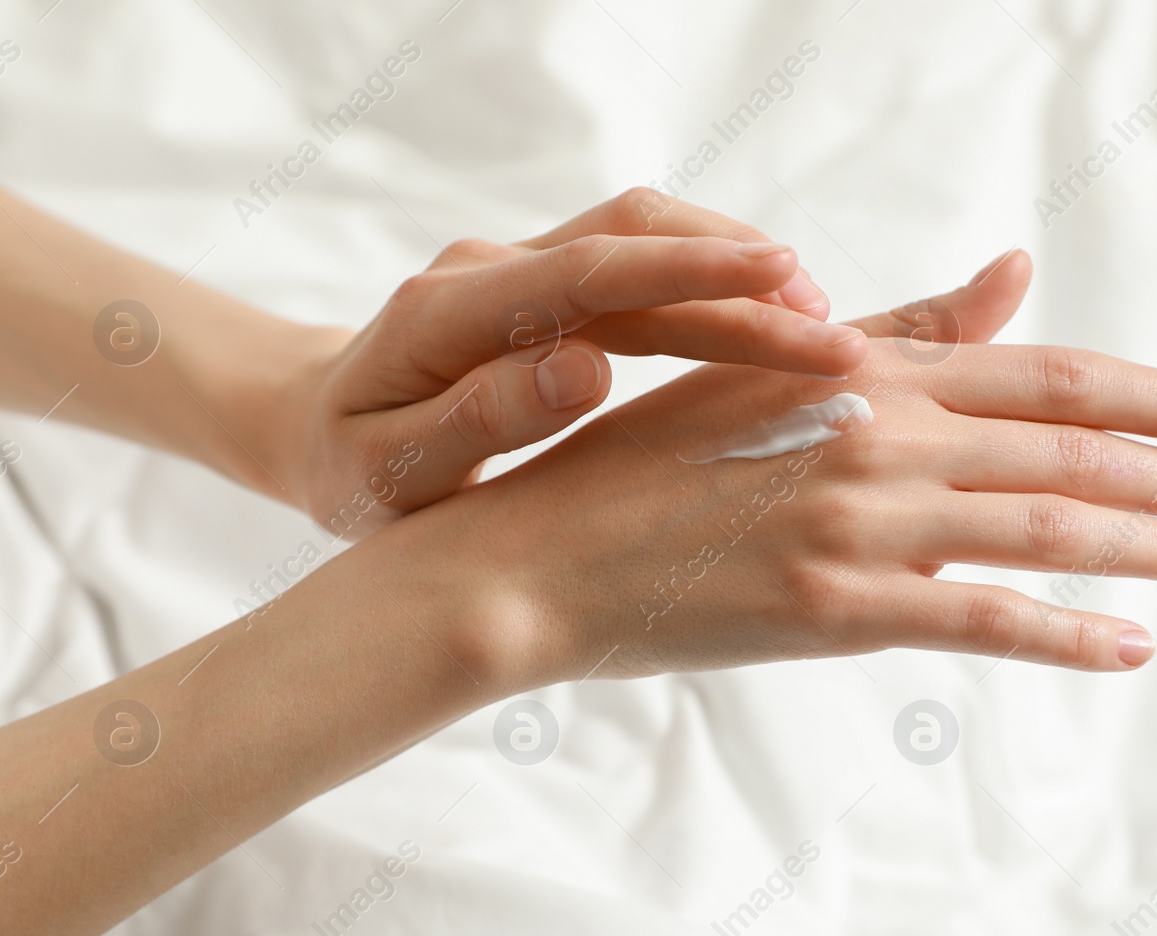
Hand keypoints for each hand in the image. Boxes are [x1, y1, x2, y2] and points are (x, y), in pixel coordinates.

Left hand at [271, 190, 870, 534]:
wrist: (317, 425)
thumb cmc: (352, 470)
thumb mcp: (388, 476)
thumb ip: (475, 424)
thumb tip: (585, 368)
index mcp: (447, 314)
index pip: (588, 273)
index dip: (690, 276)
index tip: (782, 292)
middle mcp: (491, 269)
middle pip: (634, 242)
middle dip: (742, 278)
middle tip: (838, 333)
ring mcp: (520, 265)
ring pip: (646, 238)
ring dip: (736, 270)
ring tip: (823, 325)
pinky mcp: (549, 282)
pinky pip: (641, 265)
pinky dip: (710, 285)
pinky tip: (768, 324)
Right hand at [375, 275, 1156, 681]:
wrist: (535, 556)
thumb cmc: (638, 461)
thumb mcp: (766, 371)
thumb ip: (902, 330)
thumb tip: (1014, 274)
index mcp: (861, 369)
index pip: (1045, 371)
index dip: (1151, 393)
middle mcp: (875, 433)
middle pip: (1067, 446)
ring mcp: (858, 522)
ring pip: (1043, 526)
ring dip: (1147, 545)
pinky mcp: (833, 609)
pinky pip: (979, 620)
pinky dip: (1063, 634)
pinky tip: (1129, 649)